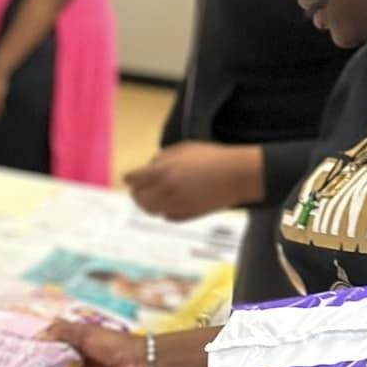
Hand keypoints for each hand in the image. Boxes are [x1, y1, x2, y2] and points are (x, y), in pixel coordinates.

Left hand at [126, 143, 262, 222]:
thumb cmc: (211, 158)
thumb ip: (161, 159)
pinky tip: (175, 201)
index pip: (134, 180)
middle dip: (138, 193)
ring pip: (151, 210)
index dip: (130, 179)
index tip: (129, 179)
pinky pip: (167, 216)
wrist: (236, 176)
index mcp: (162, 172)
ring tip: (156, 196)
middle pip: (139, 198)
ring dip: (150, 203)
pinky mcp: (186, 216)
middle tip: (141, 189)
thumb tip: (148, 168)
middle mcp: (165, 191)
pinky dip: (166, 210)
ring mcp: (175, 206)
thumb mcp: (182, 149)